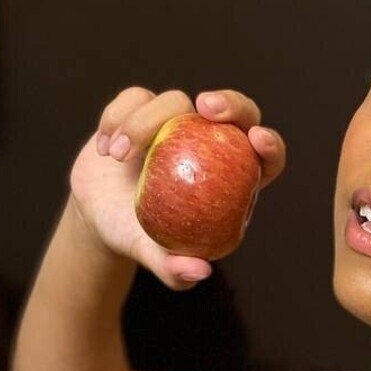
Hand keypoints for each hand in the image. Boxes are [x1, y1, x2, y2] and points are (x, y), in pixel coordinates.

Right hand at [68, 87, 286, 290]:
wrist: (100, 218)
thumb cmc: (138, 237)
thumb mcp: (155, 256)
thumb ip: (175, 268)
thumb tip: (200, 271)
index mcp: (230, 179)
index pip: (265, 156)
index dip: (270, 145)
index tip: (257, 140)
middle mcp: (208, 144)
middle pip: (237, 112)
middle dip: (230, 103)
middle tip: (204, 108)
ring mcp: (176, 123)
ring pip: (175, 101)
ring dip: (143, 123)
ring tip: (118, 157)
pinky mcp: (141, 109)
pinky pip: (136, 98)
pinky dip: (117, 116)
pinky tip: (105, 149)